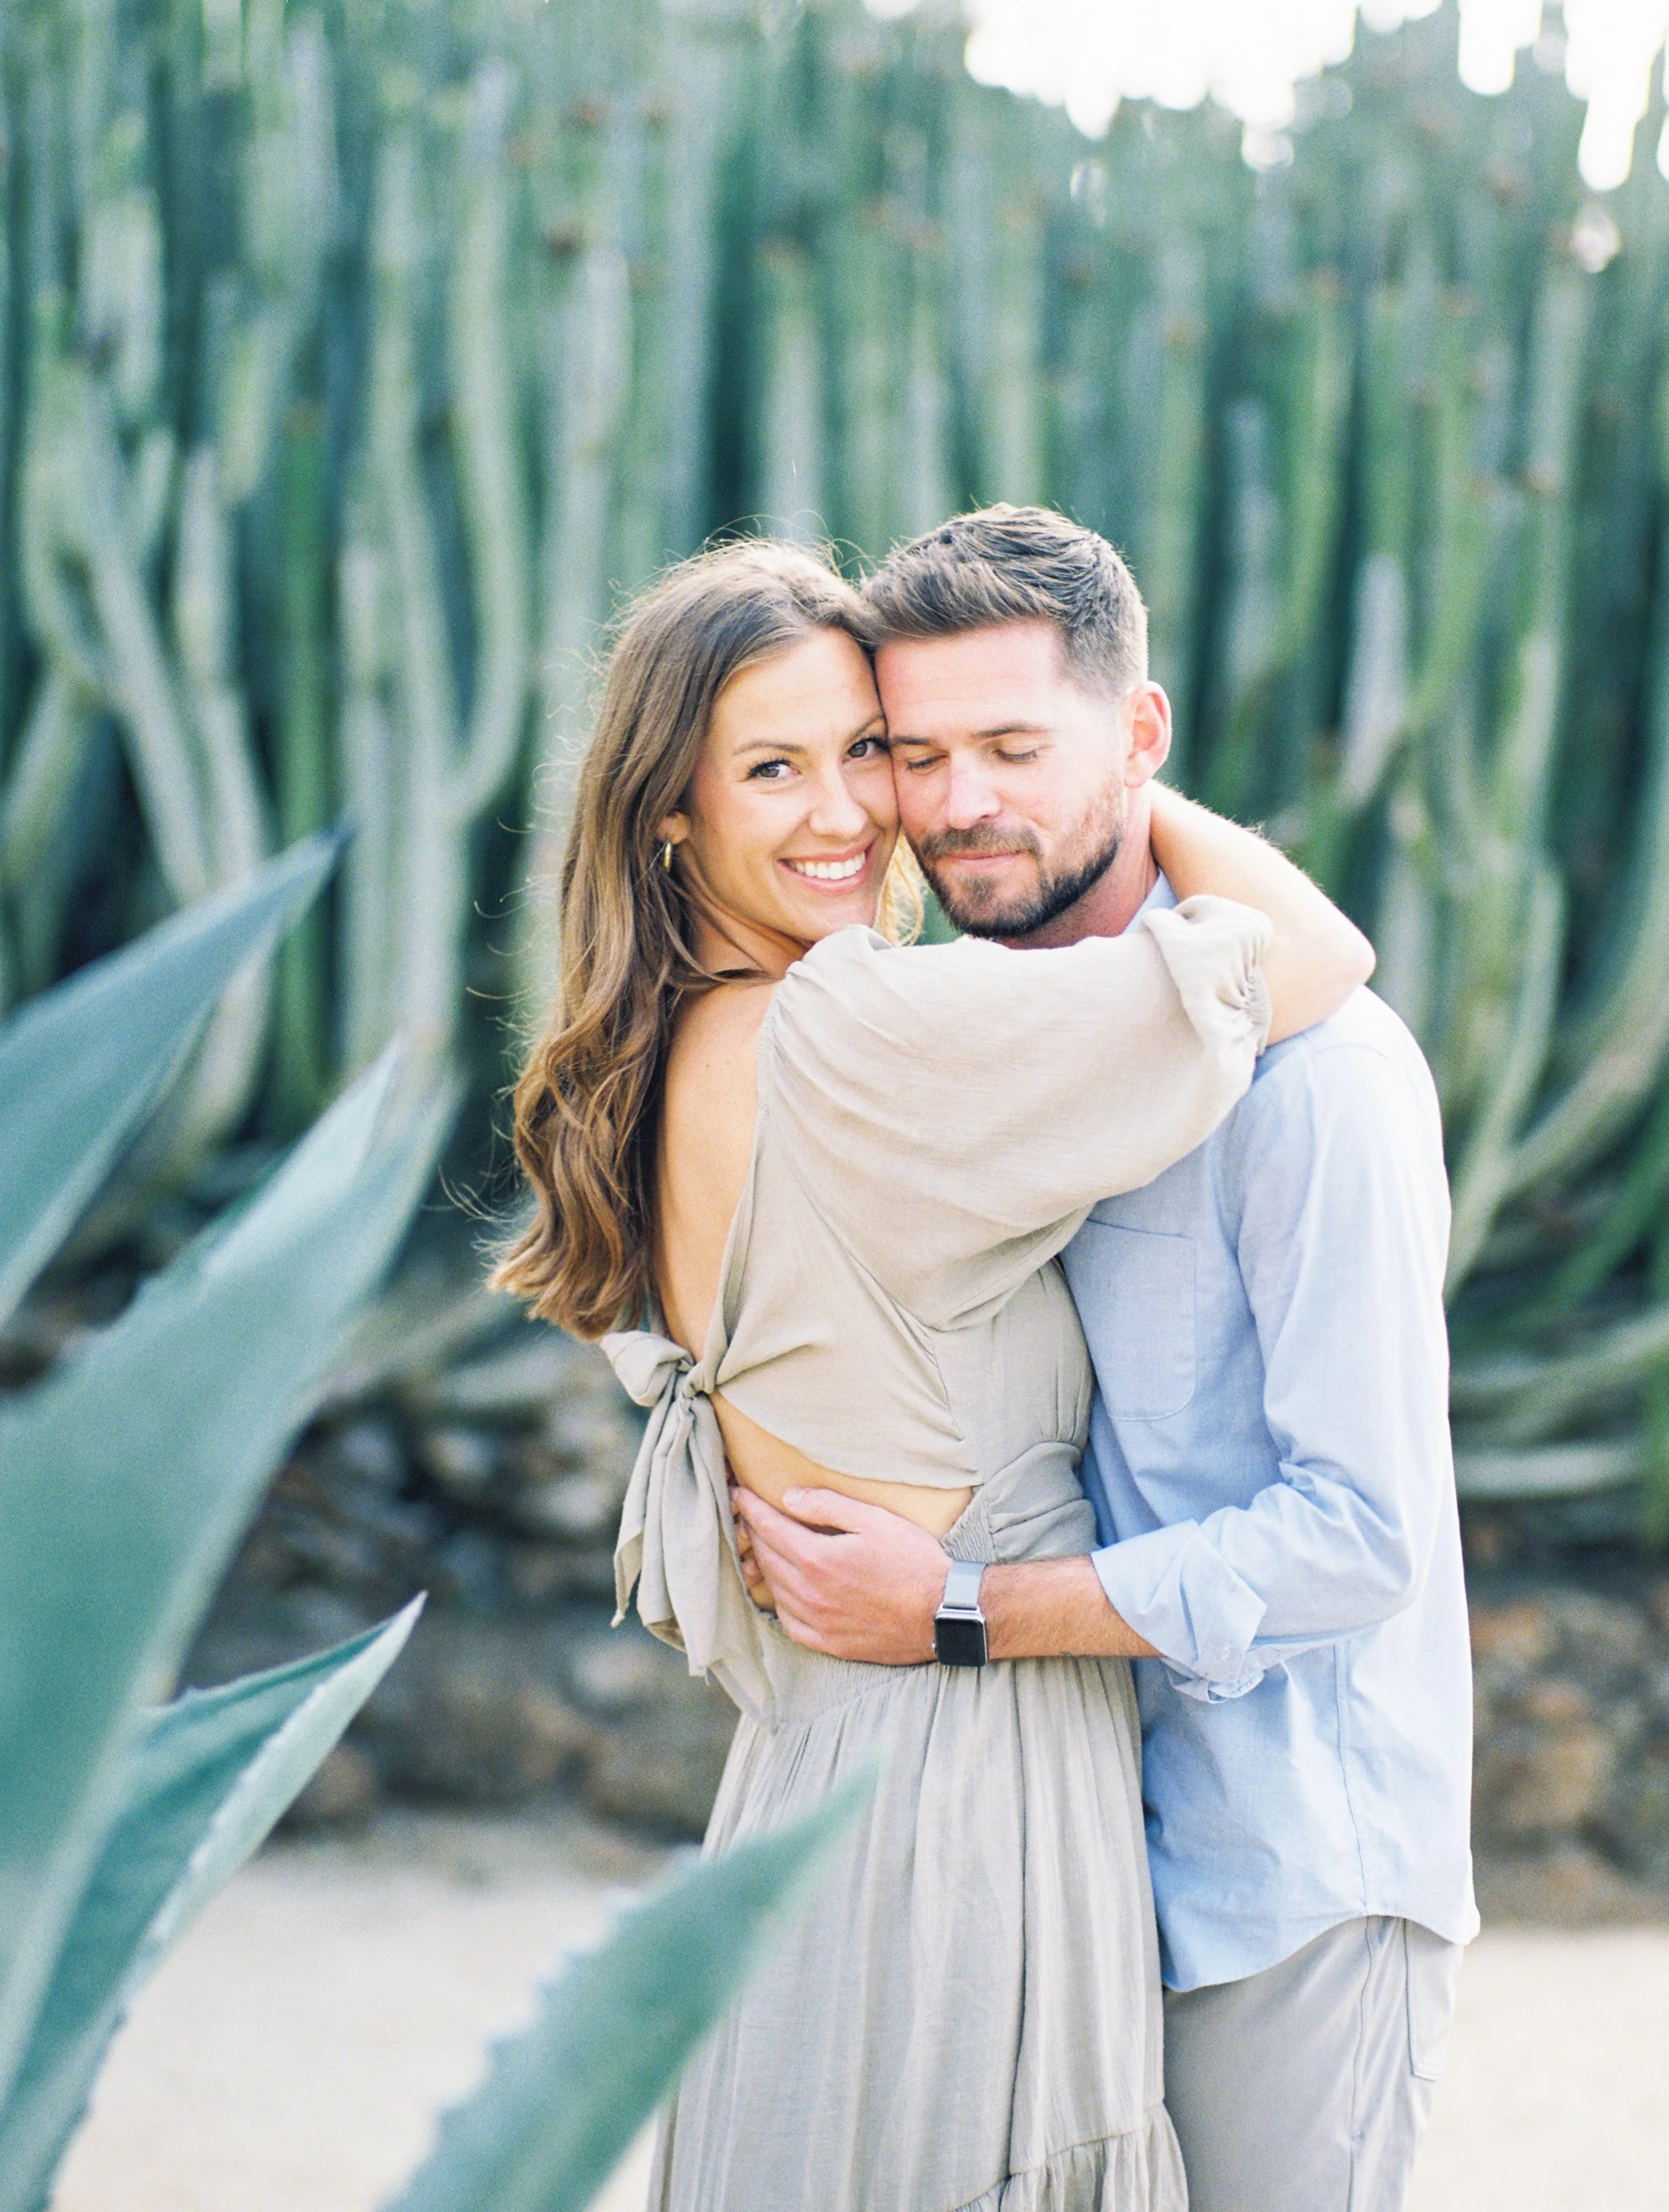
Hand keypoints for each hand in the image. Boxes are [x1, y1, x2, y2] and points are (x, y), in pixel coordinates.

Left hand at [730, 1485, 948, 1663]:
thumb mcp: (874, 1519)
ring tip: (762, 1548)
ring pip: (775, 1590)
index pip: (768, 1529)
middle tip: (747, 1516)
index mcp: (817, 1559)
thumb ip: (827, 1505)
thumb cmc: (913, 1560)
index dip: (750, 1508)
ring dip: (764, 1566)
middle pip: (767, 1558)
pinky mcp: (831, 1644)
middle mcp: (809, 1594)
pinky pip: (790, 1623)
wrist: (943, 1612)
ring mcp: (818, 1622)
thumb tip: (788, 1497)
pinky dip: (781, 1603)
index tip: (738, 1494)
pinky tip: (785, 1592)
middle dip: (754, 1532)